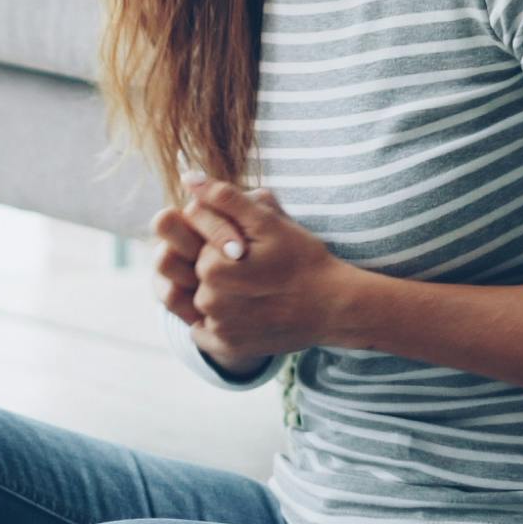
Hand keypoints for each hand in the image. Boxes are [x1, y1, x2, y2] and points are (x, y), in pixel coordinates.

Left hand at [155, 171, 353, 366]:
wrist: (334, 307)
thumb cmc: (304, 260)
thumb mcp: (267, 222)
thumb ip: (224, 198)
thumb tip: (187, 176)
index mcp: (211, 266)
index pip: (200, 243)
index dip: (229, 243)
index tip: (254, 250)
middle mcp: (207, 301)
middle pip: (200, 272)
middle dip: (222, 267)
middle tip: (260, 272)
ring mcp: (217, 328)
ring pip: (203, 300)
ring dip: (220, 293)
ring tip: (256, 291)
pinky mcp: (226, 347)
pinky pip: (206, 330)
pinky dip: (220, 322)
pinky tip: (248, 312)